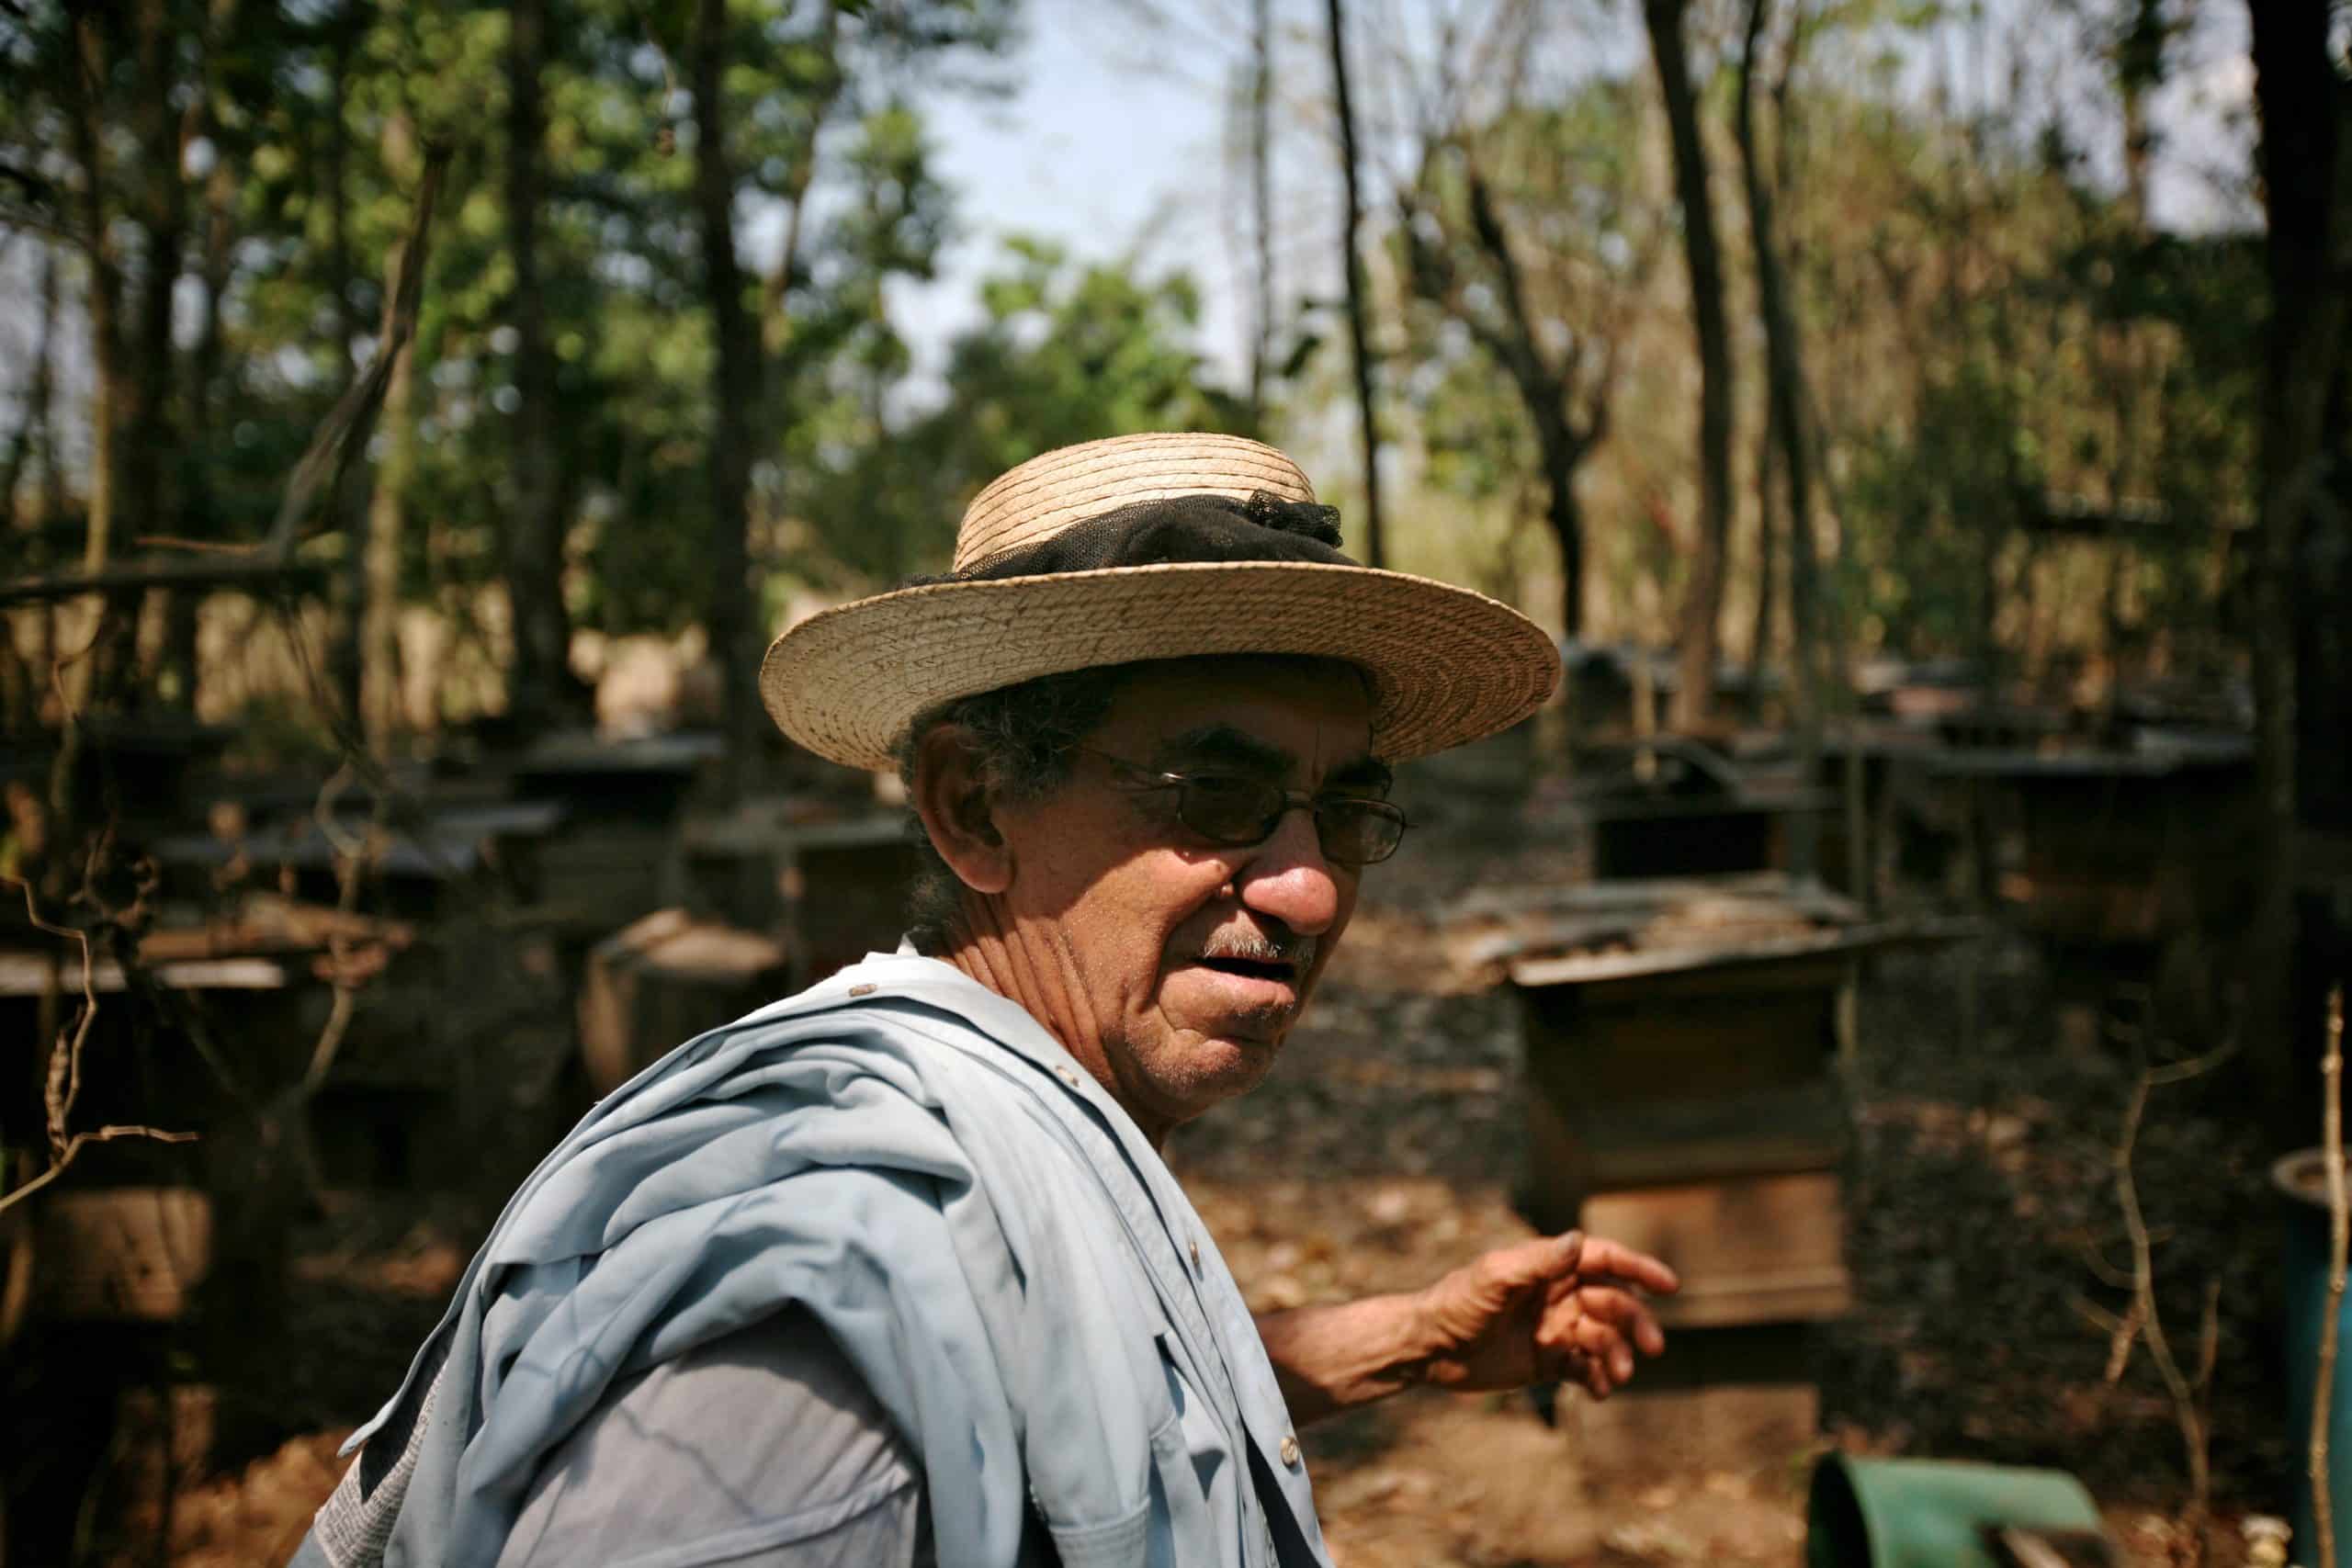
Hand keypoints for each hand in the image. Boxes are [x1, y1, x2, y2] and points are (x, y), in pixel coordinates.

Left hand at [1411, 1231, 1678, 1398]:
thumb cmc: (1455, 1304)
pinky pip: (1586, 1369)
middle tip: (1651, 1348)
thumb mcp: (1493, 1278)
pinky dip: (1599, 1379)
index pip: (1602, 1260)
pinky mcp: (1548, 1361)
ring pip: (1604, 1338)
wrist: (1427, 1349)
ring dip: (1618, 1355)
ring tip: (1616, 1376)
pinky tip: (1602, 1391)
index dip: (1637, 1268)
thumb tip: (1577, 1241)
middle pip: (1613, 1303)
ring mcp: (1555, 1328)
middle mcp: (1558, 1294)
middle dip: (1636, 1323)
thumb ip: (1537, 1262)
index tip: (1669, 1284)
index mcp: (1548, 1267)